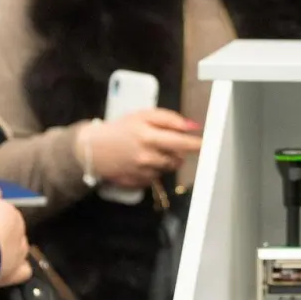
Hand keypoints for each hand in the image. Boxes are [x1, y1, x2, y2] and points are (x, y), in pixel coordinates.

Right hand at [0, 184, 32, 286]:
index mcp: (13, 214)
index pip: (7, 214)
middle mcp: (21, 233)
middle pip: (13, 232)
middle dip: (1, 234)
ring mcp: (20, 254)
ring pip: (20, 250)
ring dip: (9, 251)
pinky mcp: (16, 272)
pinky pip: (23, 271)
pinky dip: (16, 270)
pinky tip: (7, 270)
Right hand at [79, 109, 202, 188]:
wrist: (94, 149)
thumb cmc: (121, 129)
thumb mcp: (143, 115)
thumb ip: (169, 119)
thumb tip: (192, 126)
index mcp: (148, 136)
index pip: (181, 142)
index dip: (196, 144)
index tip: (206, 144)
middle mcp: (146, 157)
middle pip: (178, 158)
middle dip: (180, 151)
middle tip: (171, 143)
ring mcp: (142, 172)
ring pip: (169, 168)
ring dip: (167, 160)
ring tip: (152, 150)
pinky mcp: (139, 183)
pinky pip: (157, 177)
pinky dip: (155, 169)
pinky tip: (143, 161)